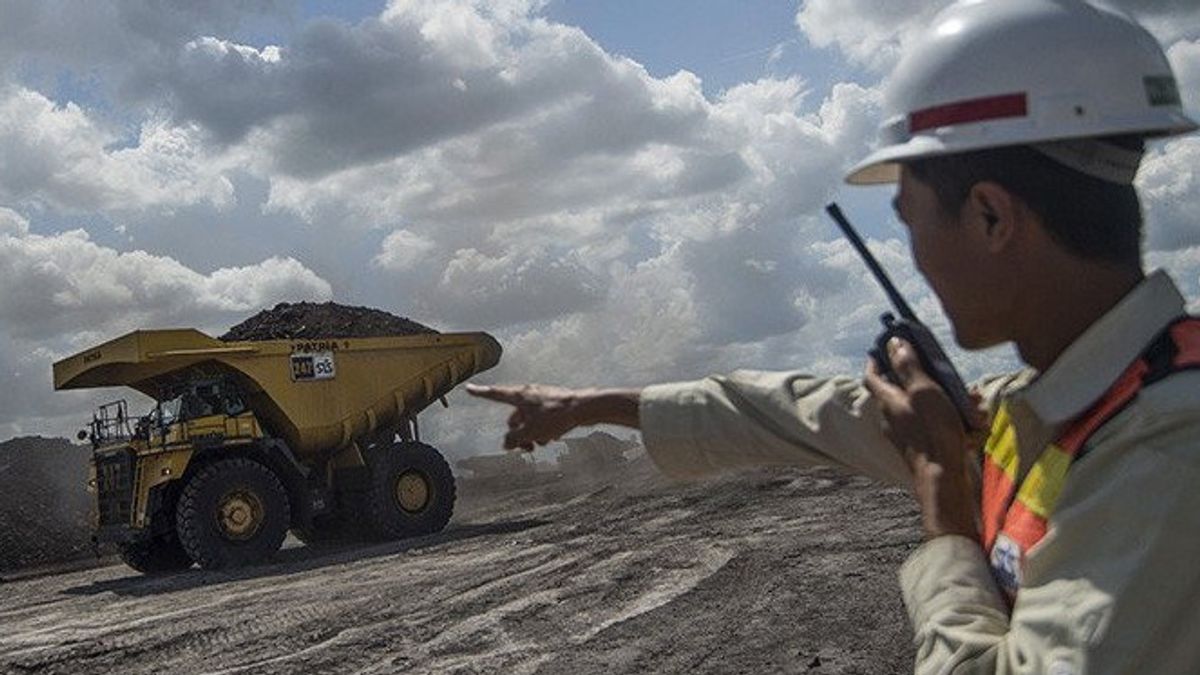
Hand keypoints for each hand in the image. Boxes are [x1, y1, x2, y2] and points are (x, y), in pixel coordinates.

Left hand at [863, 337, 982, 540]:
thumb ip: (908, 367)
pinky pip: (940, 426)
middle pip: (907, 390)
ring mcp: (909, 433)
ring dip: (952, 402)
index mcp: (888, 401)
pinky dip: (956, 421)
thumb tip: (893, 343)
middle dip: (932, 381)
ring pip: (929, 407)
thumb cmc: (933, 432)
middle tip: (953, 378)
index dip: (877, 359)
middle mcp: (894, 417)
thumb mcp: (923, 391)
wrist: (944, 478)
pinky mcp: (925, 446)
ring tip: (974, 404)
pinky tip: (976, 425)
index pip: (873, 375)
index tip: (884, 348)